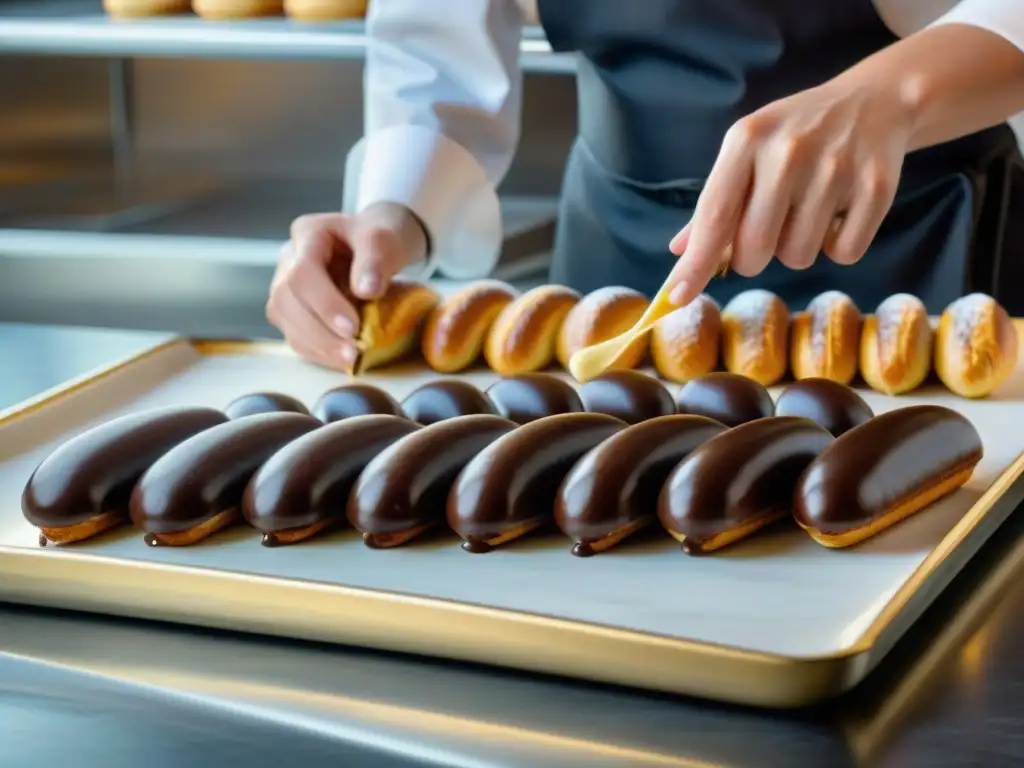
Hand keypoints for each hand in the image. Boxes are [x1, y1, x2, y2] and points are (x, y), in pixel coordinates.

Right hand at [267, 203, 427, 369]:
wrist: (375, 247)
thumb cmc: (377, 240)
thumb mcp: (385, 239)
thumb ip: (376, 259)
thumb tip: (366, 290)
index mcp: (307, 234)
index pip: (303, 272)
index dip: (324, 303)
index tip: (352, 327)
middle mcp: (288, 260)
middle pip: (286, 299)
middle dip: (319, 331)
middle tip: (353, 351)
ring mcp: (285, 286)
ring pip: (285, 320)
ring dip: (316, 345)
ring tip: (351, 359)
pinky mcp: (292, 311)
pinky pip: (294, 335)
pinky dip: (317, 352)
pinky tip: (342, 360)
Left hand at [665, 78, 914, 305]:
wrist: (874, 100)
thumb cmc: (794, 135)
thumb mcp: (746, 152)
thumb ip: (714, 202)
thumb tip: (680, 252)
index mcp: (747, 139)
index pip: (713, 216)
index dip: (695, 264)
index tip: (676, 298)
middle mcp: (788, 151)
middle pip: (755, 248)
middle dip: (752, 258)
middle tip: (765, 233)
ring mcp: (836, 167)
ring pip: (798, 257)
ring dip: (796, 250)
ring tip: (806, 213)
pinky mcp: (876, 186)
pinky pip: (844, 253)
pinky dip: (838, 246)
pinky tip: (839, 216)